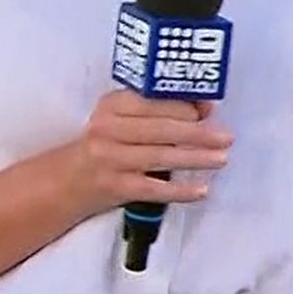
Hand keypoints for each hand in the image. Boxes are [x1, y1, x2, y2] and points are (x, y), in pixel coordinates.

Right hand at [65, 89, 230, 213]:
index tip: (210, 109)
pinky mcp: (115, 187)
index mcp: (112, 105)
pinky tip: (201, 190)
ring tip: (221, 159)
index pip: (154, 102)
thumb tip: (203, 108)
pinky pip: (153, 189)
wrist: (66, 181)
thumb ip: (155, 111)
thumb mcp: (120, 119)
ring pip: (160, 157)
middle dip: (198, 133)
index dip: (185, 106)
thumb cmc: (103, 144)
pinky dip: (179, 190)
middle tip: (226, 137)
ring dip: (195, 158)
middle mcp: (108, 129)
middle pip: (161, 129)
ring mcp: (111, 159)